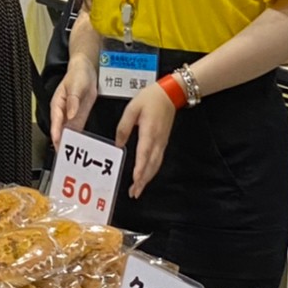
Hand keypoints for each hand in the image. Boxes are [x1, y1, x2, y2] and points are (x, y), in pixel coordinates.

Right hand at [50, 54, 98, 147]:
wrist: (86, 72)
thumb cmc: (77, 76)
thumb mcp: (75, 86)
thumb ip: (73, 101)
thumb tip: (70, 114)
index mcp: (57, 104)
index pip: (55, 121)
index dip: (56, 132)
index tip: (57, 142)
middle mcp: (63, 112)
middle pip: (60, 130)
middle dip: (61, 142)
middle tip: (63, 155)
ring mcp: (71, 116)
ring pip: (68, 132)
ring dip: (69, 143)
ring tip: (71, 156)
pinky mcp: (79, 117)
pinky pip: (77, 130)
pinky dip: (78, 139)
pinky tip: (80, 146)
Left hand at [116, 82, 176, 198]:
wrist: (169, 94)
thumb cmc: (149, 99)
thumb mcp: (132, 108)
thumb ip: (124, 127)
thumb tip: (118, 144)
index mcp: (149, 131)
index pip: (144, 153)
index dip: (140, 168)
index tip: (136, 180)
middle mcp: (157, 140)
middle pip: (151, 164)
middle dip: (143, 180)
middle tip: (134, 193)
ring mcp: (162, 142)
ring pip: (156, 165)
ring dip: (147, 178)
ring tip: (138, 189)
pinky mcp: (163, 142)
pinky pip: (158, 160)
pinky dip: (151, 171)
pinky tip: (146, 177)